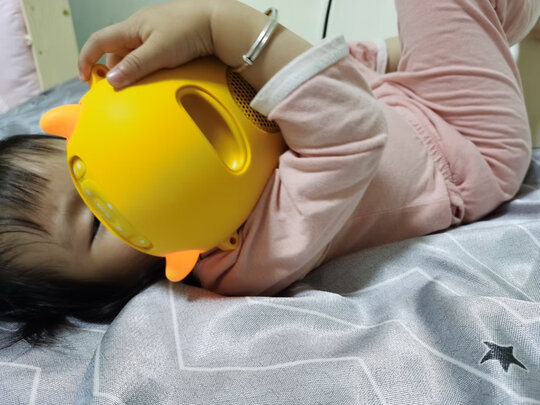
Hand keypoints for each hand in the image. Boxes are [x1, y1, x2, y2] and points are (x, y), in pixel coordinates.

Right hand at [78, 0, 214, 88]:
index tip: (85, 79)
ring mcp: (155, 33)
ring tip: (137, 86)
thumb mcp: (159, 51)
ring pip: (133, 54)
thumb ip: (135, 66)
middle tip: (117, 89)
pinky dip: (146, 67)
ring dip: (131, 69)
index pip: (98, 41)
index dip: (86, 59)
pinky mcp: (169, 39)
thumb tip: (111, 81)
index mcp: (132, 26)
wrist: (218, 22)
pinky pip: (149, 55)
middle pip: (115, 50)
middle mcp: (140, 27)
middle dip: (112, 69)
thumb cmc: (189, 30)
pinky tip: (154, 77)